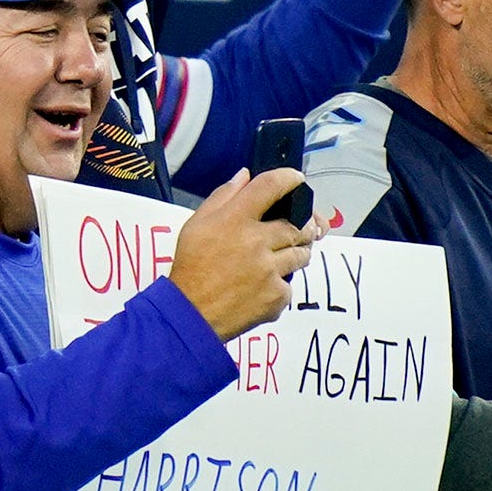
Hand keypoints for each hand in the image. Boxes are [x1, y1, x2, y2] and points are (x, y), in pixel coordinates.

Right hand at [169, 168, 316, 338]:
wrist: (190, 314)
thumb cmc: (192, 268)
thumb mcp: (197, 225)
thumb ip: (223, 197)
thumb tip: (244, 176)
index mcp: (234, 220)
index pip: (270, 186)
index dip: (289, 178)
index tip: (296, 179)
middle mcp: (256, 241)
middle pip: (298, 224)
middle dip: (301, 226)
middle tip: (294, 231)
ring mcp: (270, 270)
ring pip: (302, 254)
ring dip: (294, 254)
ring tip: (273, 261)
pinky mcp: (277, 295)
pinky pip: (290, 284)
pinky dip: (279, 284)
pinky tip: (259, 287)